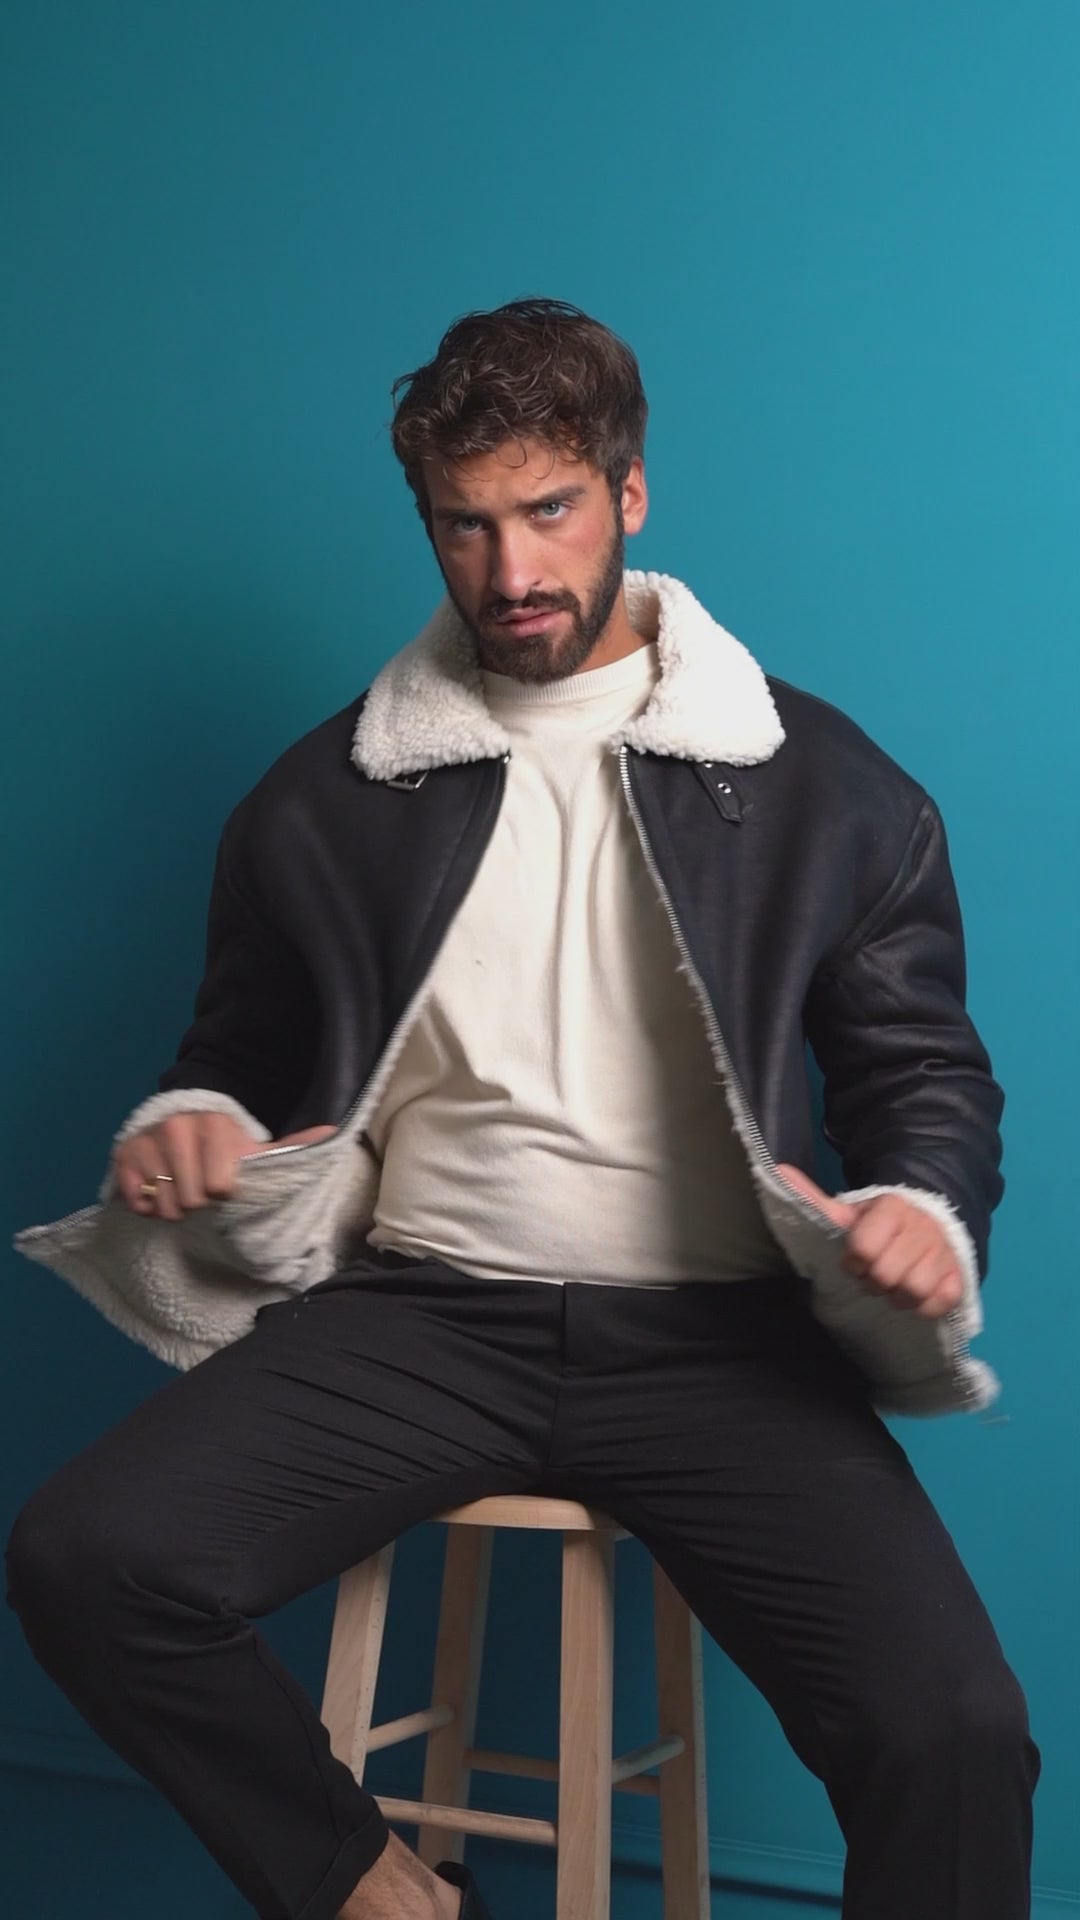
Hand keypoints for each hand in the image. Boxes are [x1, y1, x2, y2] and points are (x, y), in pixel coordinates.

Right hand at [112, 1114, 336, 1219]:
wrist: (181, 1121)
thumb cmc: (224, 1146)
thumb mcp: (257, 1147)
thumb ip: (293, 1146)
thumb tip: (332, 1133)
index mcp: (216, 1125)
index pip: (220, 1187)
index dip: (225, 1192)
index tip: (225, 1184)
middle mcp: (178, 1127)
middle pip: (192, 1200)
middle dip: (200, 1202)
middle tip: (201, 1188)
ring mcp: (148, 1140)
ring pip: (165, 1205)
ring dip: (174, 1206)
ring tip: (180, 1188)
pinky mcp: (123, 1155)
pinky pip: (137, 1202)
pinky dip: (147, 1204)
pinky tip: (157, 1188)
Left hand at [774, 1165, 962, 1319]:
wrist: (926, 1222)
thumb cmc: (879, 1223)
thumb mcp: (848, 1211)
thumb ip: (814, 1198)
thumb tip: (778, 1171)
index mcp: (892, 1207)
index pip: (863, 1247)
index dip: (853, 1260)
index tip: (853, 1260)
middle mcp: (922, 1226)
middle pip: (886, 1275)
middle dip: (873, 1281)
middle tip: (873, 1275)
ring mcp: (943, 1251)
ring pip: (914, 1290)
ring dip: (898, 1296)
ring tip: (894, 1285)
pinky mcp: (959, 1275)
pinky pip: (940, 1302)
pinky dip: (925, 1305)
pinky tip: (917, 1294)